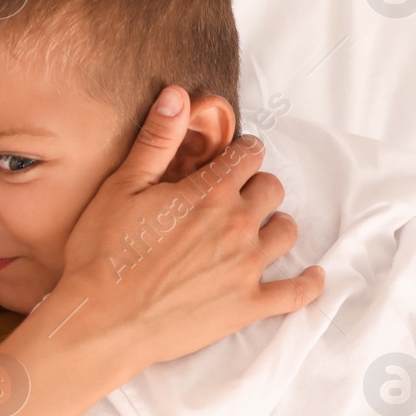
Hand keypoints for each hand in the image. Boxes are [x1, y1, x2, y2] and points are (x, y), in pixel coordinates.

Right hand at [54, 86, 322, 386]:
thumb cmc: (103, 254)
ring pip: (287, 232)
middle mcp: (237, 226)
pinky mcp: (248, 306)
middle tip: (236, 195)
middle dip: (257, 187)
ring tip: (257, 229)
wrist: (102, 322)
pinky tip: (313, 277)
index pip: (248, 155)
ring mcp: (247, 268)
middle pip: (272, 190)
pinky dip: (309, 284)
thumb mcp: (121, 187)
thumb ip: (156, 140)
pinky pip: (296, 293)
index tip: (232, 159)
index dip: (241, 153)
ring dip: (275, 226)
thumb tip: (179, 94)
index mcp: (208, 193)